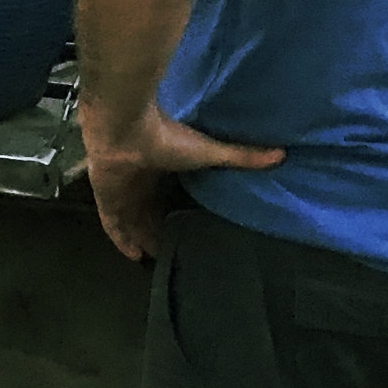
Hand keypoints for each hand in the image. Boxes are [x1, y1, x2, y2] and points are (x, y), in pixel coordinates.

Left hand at [84, 108, 283, 261]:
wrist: (127, 128)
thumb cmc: (166, 136)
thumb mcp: (209, 152)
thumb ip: (241, 155)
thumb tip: (281, 153)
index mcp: (158, 168)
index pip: (165, 195)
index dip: (172, 211)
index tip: (186, 227)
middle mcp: (138, 181)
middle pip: (145, 212)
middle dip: (155, 230)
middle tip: (170, 251)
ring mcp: (120, 190)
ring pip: (129, 221)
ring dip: (140, 238)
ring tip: (155, 259)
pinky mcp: (106, 198)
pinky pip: (112, 225)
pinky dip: (121, 240)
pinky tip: (135, 257)